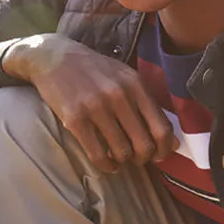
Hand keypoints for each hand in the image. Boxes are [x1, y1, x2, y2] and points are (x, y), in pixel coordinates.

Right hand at [3, 34, 174, 173]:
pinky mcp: (75, 119)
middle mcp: (118, 95)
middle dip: (143, 158)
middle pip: (144, 144)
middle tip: (137, 159)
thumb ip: (146, 102)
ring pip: (122, 152)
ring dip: (123, 161)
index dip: (164, 148)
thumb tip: (170, 138)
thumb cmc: (93, 70)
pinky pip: (97, 154)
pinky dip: (105, 165)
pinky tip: (106, 163)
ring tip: (119, 159)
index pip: (161, 127)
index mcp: (135, 84)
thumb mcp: (123, 76)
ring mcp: (96, 107)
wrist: (52, 57)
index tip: (159, 156)